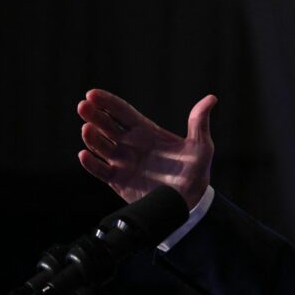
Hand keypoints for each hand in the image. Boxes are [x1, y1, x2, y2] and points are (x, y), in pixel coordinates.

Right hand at [77, 89, 216, 208]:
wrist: (189, 201)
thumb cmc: (196, 170)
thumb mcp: (201, 145)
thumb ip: (199, 122)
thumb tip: (211, 98)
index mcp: (147, 132)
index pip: (123, 112)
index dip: (108, 102)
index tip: (92, 93)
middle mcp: (131, 144)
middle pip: (107, 126)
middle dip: (94, 115)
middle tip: (83, 106)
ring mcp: (123, 162)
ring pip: (100, 146)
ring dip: (92, 138)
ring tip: (86, 129)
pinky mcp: (118, 181)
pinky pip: (100, 171)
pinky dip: (91, 164)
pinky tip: (84, 155)